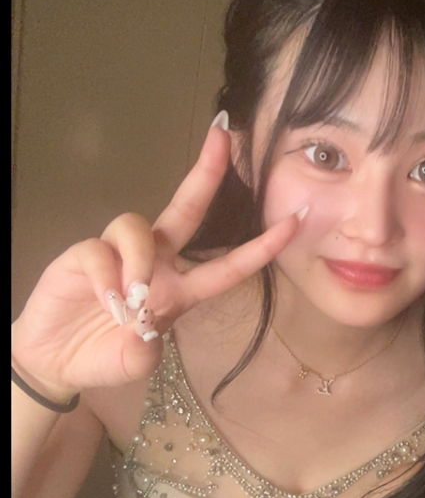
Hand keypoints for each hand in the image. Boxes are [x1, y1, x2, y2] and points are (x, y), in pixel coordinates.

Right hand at [12, 119, 301, 400]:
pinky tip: (104, 300)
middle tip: (222, 136)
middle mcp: (156, 263)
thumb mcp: (136, 361)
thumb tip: (141, 320)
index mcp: (182, 290)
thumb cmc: (105, 357)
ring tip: (130, 298)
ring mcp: (120, 254)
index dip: (262, 247)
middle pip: (187, 209)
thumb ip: (144, 347)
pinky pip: (101, 250)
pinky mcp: (85, 253)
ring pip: (139, 225)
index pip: (228, 265)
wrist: (57, 360)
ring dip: (140, 260)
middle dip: (207, 173)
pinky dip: (107, 276)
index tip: (295, 221)